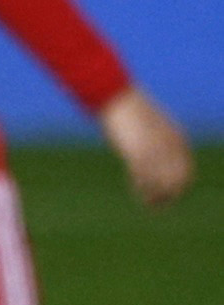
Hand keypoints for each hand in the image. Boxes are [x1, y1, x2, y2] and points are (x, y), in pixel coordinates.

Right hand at [100, 86, 193, 207]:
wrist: (118, 98)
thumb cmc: (132, 112)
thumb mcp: (153, 125)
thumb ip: (161, 140)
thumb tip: (160, 155)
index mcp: (177, 138)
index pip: (186, 170)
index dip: (180, 187)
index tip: (169, 196)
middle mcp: (169, 145)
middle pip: (176, 179)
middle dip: (170, 196)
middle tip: (159, 205)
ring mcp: (153, 148)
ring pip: (160, 180)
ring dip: (155, 195)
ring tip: (148, 204)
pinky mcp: (135, 150)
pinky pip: (142, 176)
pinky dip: (142, 187)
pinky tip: (138, 193)